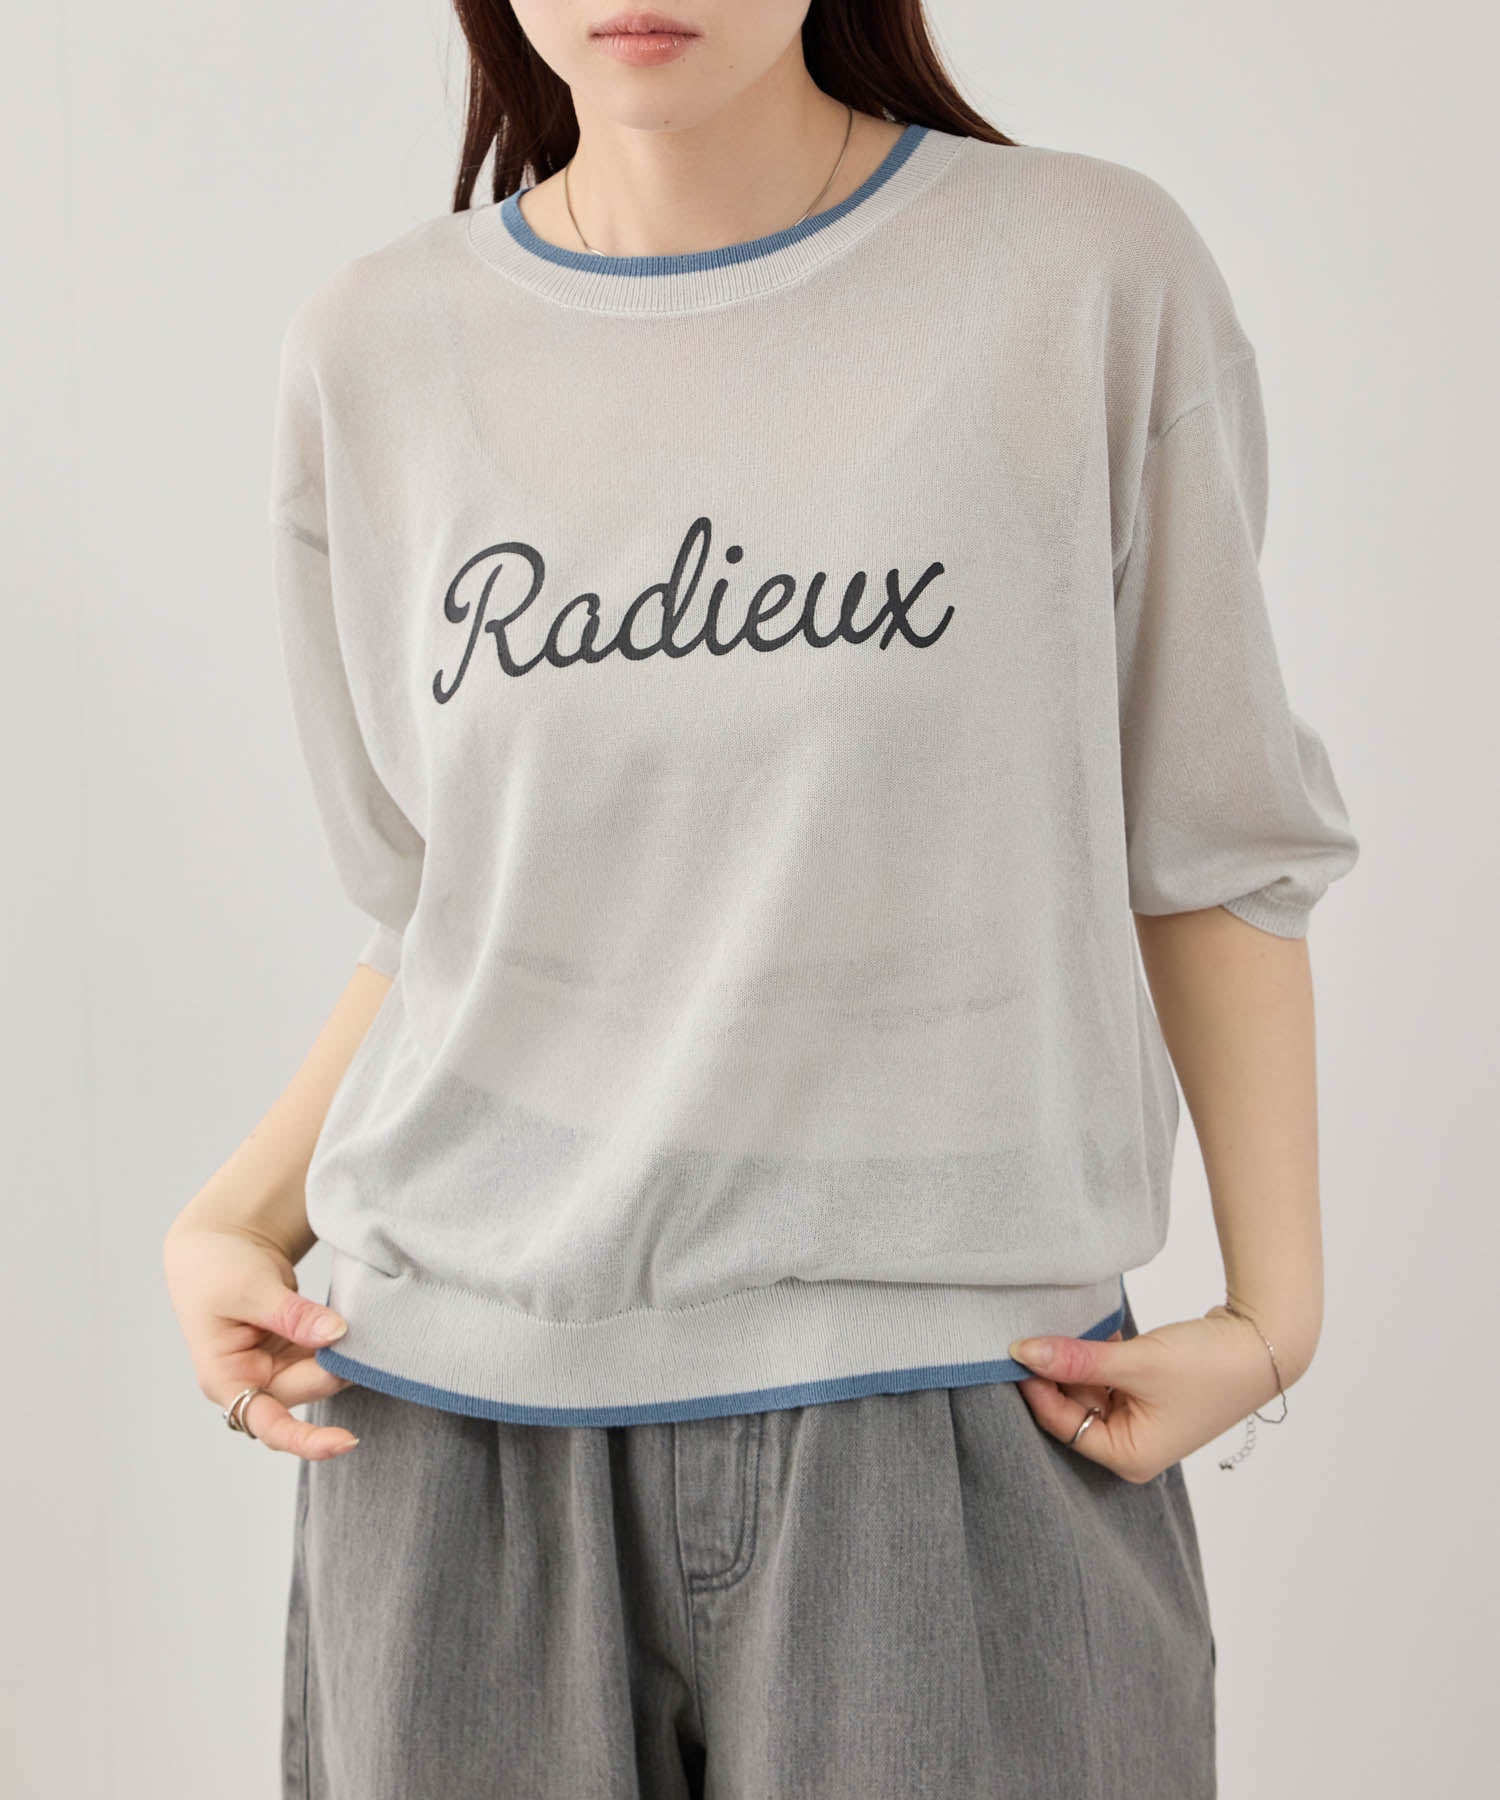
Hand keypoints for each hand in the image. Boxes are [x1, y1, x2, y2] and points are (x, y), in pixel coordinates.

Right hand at [162, 1219, 360, 1459]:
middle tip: (374, 1340)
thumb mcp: (250, 1288)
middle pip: (308, 1391)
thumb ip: (292, 1316)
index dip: (307, 1440)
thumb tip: (337, 1335)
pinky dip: (343, 1344)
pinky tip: (363, 1329)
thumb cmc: (215, 1268)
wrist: (217, 1242)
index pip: (268, 1424)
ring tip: (373, 1332)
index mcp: (226, 1379)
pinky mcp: (293, 1350)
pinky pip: (324, 1356)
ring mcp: (274, 1367)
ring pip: (322, 1375)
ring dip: (346, 1357)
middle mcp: (251, 1382)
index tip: (347, 1441)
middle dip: (339, 1369)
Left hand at [1008, 1305, 1287, 1482]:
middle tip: (1033, 1333)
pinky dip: (1097, 1356)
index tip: (1015, 1351)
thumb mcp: (1136, 1362)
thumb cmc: (1207, 1365)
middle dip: (1056, 1372)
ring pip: (1087, 1389)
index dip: (1037, 1387)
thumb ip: (1077, 1359)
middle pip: (1072, 1408)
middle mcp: (1133, 1446)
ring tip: (1066, 1328)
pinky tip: (1096, 1331)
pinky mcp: (1147, 1394)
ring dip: (1077, 1361)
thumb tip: (1021, 1352)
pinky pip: (1106, 1377)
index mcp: (1129, 1457)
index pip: (1062, 1424)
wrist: (1262, 1342)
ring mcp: (1141, 1420)